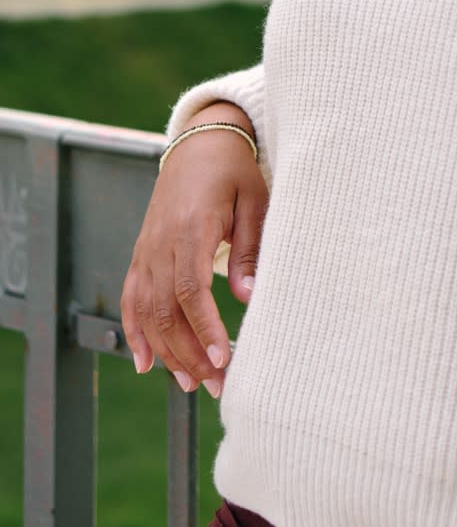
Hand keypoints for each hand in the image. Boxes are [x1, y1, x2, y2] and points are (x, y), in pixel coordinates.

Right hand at [121, 108, 267, 395]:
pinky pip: (131, 297)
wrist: (202, 140)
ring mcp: (147, 248)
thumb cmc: (235, 170)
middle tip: (216, 385)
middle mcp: (161, 242)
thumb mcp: (254, 200)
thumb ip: (250, 247)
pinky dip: (134, 332)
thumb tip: (249, 296)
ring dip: (166, 351)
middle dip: (188, 353)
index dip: (203, 328)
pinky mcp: (142, 252)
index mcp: (190, 227)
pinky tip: (146, 363)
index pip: (190, 289)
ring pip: (146, 310)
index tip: (222, 359)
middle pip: (165, 309)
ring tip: (190, 384)